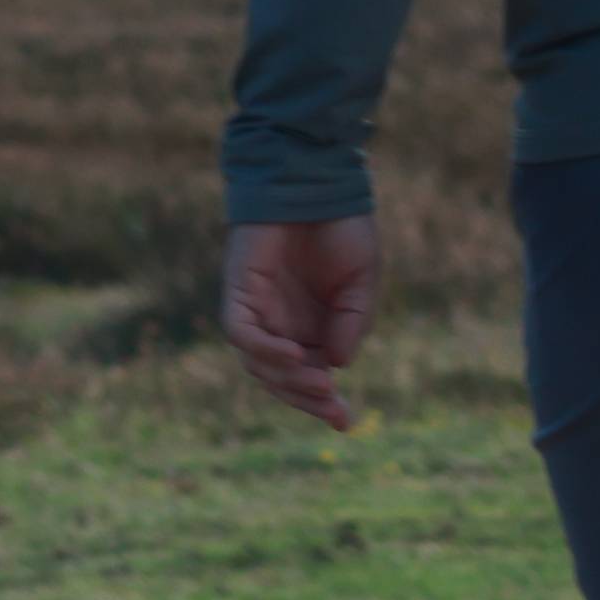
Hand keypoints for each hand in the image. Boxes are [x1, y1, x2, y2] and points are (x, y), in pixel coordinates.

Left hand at [223, 213, 380, 430]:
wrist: (317, 179)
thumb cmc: (340, 227)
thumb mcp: (360, 283)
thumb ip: (351, 322)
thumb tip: (337, 364)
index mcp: (307, 327)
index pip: (306, 377)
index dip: (322, 402)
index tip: (347, 421)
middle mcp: (278, 323)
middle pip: (280, 379)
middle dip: (306, 399)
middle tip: (336, 409)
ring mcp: (256, 308)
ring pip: (258, 364)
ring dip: (288, 379)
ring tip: (321, 384)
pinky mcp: (239, 290)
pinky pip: (242, 332)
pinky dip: (264, 349)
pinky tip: (295, 354)